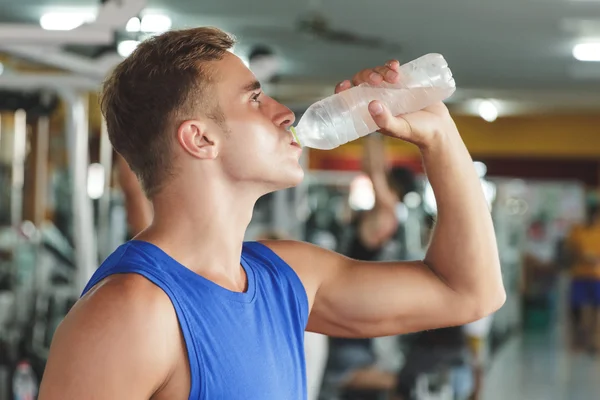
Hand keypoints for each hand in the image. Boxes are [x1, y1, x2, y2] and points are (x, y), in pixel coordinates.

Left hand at [335, 60, 456, 148]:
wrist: (440, 128)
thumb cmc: (418, 133)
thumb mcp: (400, 128)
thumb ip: (385, 120)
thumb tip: (371, 105)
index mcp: (369, 112)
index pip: (350, 98)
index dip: (343, 90)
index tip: (344, 85)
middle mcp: (376, 99)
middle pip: (362, 81)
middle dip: (367, 76)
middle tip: (378, 80)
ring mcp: (389, 90)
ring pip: (376, 73)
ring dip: (382, 70)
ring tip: (396, 77)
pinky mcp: (402, 83)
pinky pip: (391, 69)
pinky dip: (390, 65)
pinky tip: (395, 66)